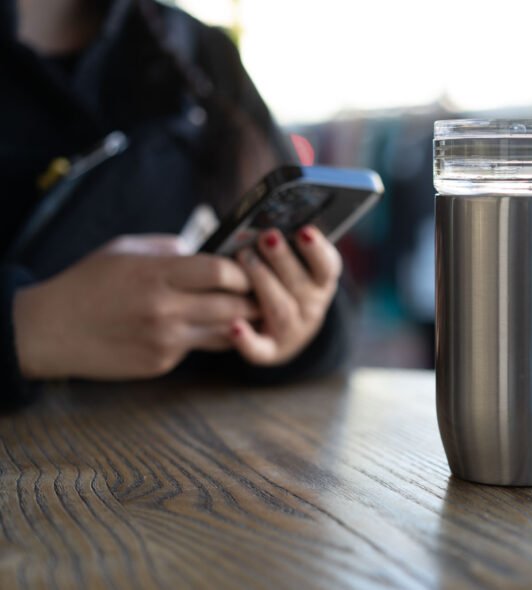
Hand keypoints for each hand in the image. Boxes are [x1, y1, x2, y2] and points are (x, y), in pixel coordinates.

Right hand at [13, 235, 258, 379]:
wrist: (50, 330)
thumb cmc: (88, 283)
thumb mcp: (125, 250)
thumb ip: (170, 249)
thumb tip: (208, 249)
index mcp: (156, 275)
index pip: (220, 272)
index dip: (243, 270)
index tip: (250, 267)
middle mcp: (165, 309)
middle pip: (233, 306)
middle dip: (256, 299)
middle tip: (267, 293)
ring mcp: (165, 340)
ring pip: (226, 333)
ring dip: (243, 322)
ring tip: (251, 312)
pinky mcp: (162, 362)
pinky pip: (200, 347)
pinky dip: (210, 336)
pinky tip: (211, 327)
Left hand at [229, 226, 341, 365]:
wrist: (281, 329)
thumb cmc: (279, 281)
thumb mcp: (291, 262)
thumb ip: (285, 244)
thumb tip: (266, 223)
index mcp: (322, 282)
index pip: (327, 266)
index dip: (317, 250)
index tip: (304, 230)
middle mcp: (312, 308)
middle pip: (301, 285)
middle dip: (282, 259)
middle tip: (266, 236)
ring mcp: (292, 331)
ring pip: (281, 309)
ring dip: (263, 283)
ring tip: (244, 258)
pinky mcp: (269, 351)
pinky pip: (260, 349)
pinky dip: (247, 339)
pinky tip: (234, 325)